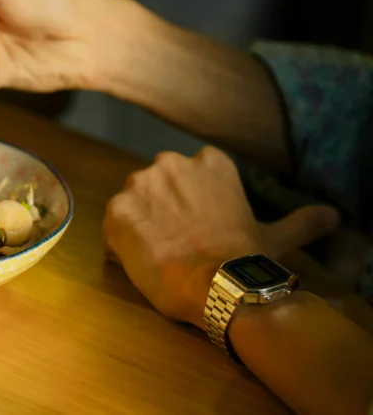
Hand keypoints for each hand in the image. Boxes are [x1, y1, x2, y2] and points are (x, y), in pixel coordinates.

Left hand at [103, 146, 339, 328]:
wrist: (216, 284)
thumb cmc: (247, 258)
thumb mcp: (278, 235)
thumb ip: (301, 221)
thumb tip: (334, 216)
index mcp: (208, 162)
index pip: (188, 176)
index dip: (189, 205)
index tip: (198, 227)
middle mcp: (170, 163)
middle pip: (155, 187)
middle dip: (160, 212)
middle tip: (175, 244)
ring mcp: (140, 184)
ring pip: (132, 205)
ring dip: (139, 226)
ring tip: (159, 257)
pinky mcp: (116, 209)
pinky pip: (112, 226)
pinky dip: (120, 243)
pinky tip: (140, 262)